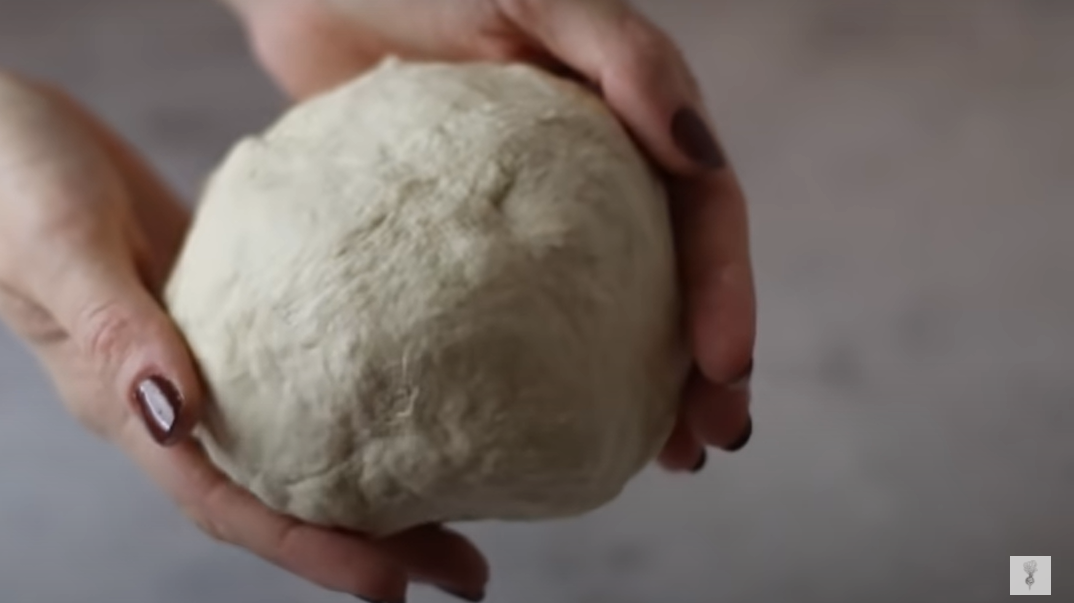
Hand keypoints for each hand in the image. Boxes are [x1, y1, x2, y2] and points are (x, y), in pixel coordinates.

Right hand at [0, 72, 485, 602]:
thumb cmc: (4, 183)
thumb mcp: (57, 248)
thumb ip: (115, 330)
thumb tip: (176, 415)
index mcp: (120, 404)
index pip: (225, 503)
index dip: (309, 549)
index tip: (394, 583)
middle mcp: (165, 398)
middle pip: (275, 492)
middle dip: (368, 540)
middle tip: (463, 573)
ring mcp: (191, 353)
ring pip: (290, 438)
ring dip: (368, 477)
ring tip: (457, 500)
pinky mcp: (213, 304)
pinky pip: (289, 364)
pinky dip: (345, 391)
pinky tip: (402, 389)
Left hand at [232, 0, 756, 471]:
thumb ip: (623, 55)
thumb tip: (700, 155)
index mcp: (629, 117)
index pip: (705, 213)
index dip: (726, 292)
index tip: (724, 370)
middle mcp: (593, 172)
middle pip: (670, 278)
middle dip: (702, 368)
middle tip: (705, 447)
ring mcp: (531, 213)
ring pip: (603, 309)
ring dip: (638, 386)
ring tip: (653, 463)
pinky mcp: (462, 241)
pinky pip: (511, 314)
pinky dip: (535, 371)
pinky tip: (532, 427)